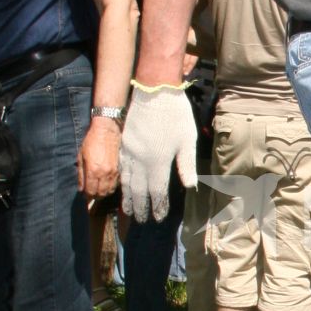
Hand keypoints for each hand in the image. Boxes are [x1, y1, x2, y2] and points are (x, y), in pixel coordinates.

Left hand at [78, 117, 121, 199]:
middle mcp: (104, 174)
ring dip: (103, 193)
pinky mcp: (119, 169)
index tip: (84, 194)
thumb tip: (80, 188)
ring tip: (98, 190)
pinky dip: (109, 188)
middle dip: (94, 196)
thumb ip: (81, 174)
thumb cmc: (91, 141)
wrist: (107, 131)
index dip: (86, 195)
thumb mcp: (81, 157)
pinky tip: (105, 184)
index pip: (90, 191)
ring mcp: (113, 172)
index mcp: (93, 170)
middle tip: (90, 193)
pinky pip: (114, 184)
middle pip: (100, 193)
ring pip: (109, 191)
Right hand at [119, 85, 197, 220]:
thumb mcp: (187, 139)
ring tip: (129, 210)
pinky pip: (120, 168)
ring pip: (126, 181)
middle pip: (139, 190)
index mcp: (158, 161)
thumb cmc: (176, 114)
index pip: (157, 191)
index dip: (158, 206)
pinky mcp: (123, 143)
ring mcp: (129, 151)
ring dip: (128, 198)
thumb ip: (186, 165)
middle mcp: (140, 160)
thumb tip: (190, 187)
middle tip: (141, 220)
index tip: (158, 218)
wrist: (154, 90)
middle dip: (141, 207)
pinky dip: (121, 182)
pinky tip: (122, 187)